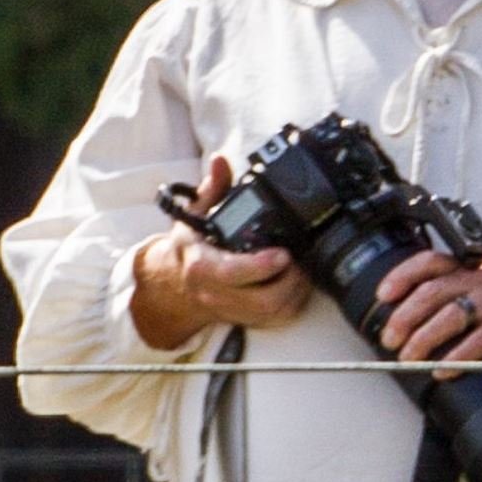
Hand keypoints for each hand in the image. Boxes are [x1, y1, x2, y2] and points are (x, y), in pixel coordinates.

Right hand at [130, 155, 311, 349]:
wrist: (176, 284)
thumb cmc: (192, 245)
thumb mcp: (196, 213)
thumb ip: (213, 186)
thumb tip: (220, 160)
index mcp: (202, 266)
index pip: (231, 272)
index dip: (259, 266)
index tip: (283, 253)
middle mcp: (214, 293)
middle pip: (260, 300)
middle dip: (289, 280)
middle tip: (302, 258)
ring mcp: (231, 310)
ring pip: (272, 313)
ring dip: (295, 291)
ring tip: (305, 266)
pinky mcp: (245, 320)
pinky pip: (276, 320)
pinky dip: (294, 303)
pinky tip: (300, 282)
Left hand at [375, 251, 481, 377]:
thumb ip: (454, 293)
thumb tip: (408, 319)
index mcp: (470, 267)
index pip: (429, 261)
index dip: (402, 275)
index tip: (383, 295)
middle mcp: (480, 277)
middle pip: (433, 291)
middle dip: (405, 315)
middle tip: (389, 338)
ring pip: (451, 314)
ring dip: (424, 338)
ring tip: (410, 357)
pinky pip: (478, 340)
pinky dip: (457, 357)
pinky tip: (443, 370)